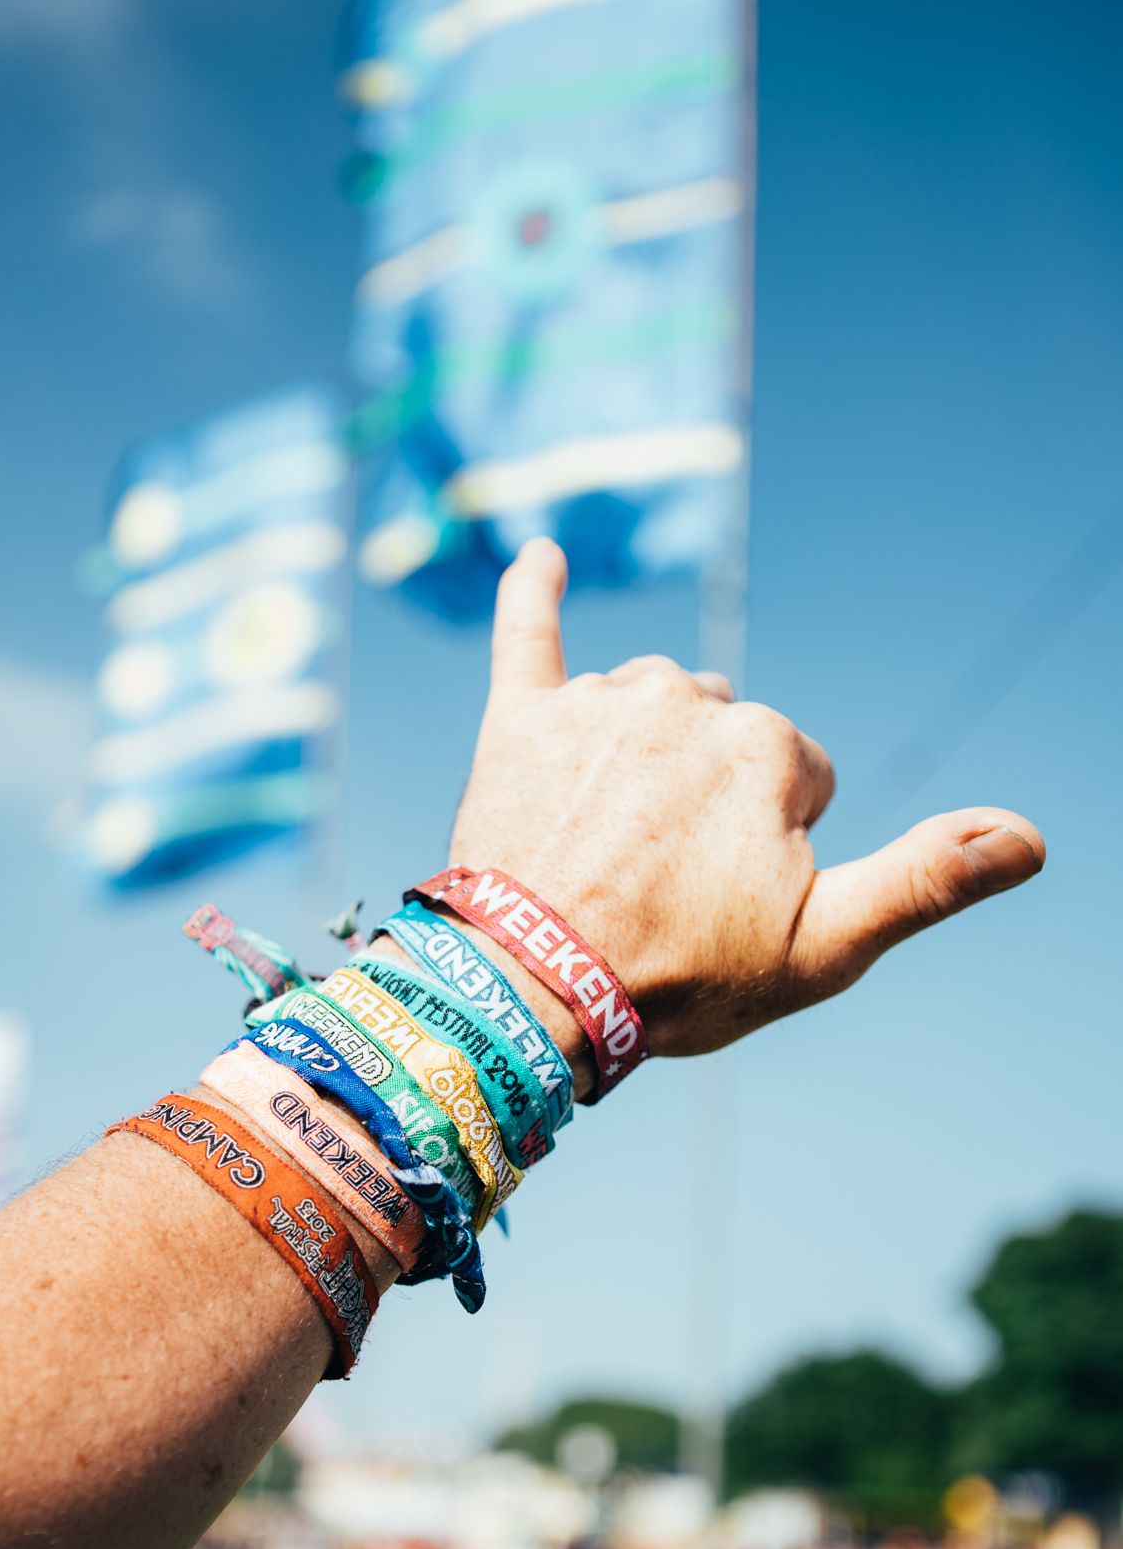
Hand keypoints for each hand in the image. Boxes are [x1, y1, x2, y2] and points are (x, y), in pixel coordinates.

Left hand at [448, 539, 1044, 1058]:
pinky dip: (533, 596)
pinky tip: (541, 558)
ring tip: (606, 847)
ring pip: (645, 709)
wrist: (532, 989)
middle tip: (658, 887)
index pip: (799, 781)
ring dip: (641, 759)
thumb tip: (1027, 838)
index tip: (721, 905)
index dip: (771, 851)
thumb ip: (927, 881)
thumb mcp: (823, 946)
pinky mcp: (520, 716)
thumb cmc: (681, 976)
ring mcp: (599, 703)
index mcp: (770, 748)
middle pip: (721, 739)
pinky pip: (529, 634)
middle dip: (705, 802)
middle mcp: (687, 701)